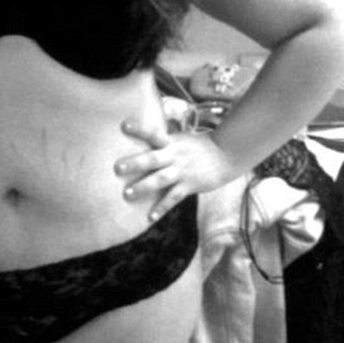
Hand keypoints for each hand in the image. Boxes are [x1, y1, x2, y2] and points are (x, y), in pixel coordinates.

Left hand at [114, 118, 233, 223]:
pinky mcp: (189, 186)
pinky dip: (161, 208)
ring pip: (161, 180)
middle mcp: (175, 156)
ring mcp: (182, 171)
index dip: (139, 129)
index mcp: (171, 142)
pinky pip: (173, 198)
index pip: (153, 132)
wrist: (225, 156)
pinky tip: (149, 217)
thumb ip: (163, 140)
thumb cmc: (198, 146)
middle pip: (153, 159)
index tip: (123, 125)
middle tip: (118, 168)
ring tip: (127, 194)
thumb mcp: (180, 138)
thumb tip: (142, 136)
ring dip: (143, 187)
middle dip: (135, 163)